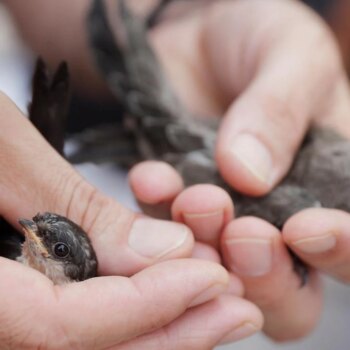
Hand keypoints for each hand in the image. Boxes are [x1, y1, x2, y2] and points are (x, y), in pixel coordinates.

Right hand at [0, 92, 263, 347]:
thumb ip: (71, 206)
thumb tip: (163, 254)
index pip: (61, 331)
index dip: (147, 307)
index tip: (214, 278)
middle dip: (170, 334)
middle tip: (238, 311)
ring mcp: (1, 310)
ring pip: (83, 343)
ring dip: (160, 328)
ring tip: (220, 303)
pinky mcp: (14, 293)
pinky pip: (72, 318)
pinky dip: (129, 307)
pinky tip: (169, 286)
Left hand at [129, 0, 349, 341]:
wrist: (197, 40)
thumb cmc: (256, 39)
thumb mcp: (286, 53)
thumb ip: (281, 107)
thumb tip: (252, 176)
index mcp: (330, 185)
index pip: (347, 246)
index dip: (338, 251)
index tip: (305, 230)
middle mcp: (279, 215)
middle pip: (286, 286)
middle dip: (264, 269)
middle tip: (241, 231)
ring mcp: (224, 217)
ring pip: (221, 271)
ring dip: (205, 246)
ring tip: (191, 200)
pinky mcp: (176, 205)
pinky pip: (163, 227)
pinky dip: (156, 211)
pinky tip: (150, 179)